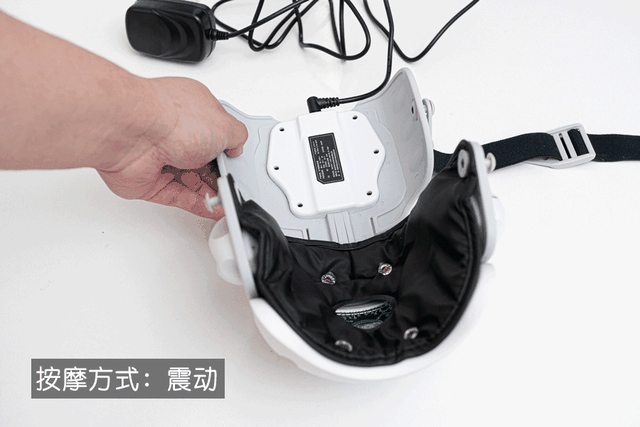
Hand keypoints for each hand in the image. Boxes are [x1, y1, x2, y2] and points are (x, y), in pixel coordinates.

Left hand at [96, 77, 246, 219]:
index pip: (215, 131)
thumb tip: (237, 147)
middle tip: (235, 185)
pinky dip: (197, 204)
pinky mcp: (150, 181)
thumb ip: (237, 137)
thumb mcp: (225, 125)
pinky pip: (178, 197)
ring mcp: (161, 156)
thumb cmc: (170, 119)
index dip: (228, 149)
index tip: (238, 163)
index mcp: (192, 110)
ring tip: (228, 201)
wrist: (132, 135)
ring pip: (192, 180)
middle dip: (221, 174)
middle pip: (204, 159)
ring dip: (212, 192)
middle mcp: (175, 131)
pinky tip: (213, 209)